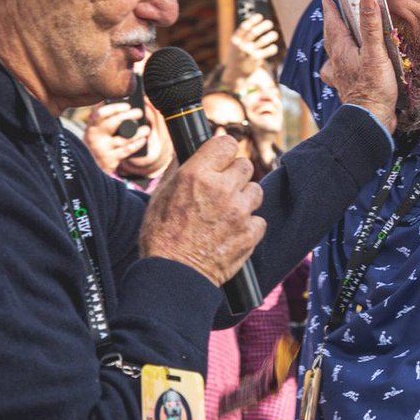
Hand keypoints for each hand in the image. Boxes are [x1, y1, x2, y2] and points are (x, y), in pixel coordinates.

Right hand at [83, 102, 149, 174]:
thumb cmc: (101, 141)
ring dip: (138, 132)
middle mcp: (94, 138)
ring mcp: (101, 150)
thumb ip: (109, 117)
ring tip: (146, 129)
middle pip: (112, 124)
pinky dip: (136, 144)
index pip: (100, 114)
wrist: (94, 165)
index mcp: (91, 126)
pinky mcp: (109, 161)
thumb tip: (128, 104)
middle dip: (128, 116)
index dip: (115, 108)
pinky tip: (143, 139)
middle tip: (139, 112)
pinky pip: (127, 150)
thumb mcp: (99, 129)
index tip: (127, 106)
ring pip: (123, 139)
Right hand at [140, 136, 265, 286]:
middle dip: (234, 175)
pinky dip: (248, 225)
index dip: (223, 151)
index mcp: (196, 175)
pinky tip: (231, 232)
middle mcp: (221, 189)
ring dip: (244, 199)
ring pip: (256, 190)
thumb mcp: (160, 196)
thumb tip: (189, 150)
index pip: (226, 143)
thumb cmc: (160, 236)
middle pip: (245, 165)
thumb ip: (178, 169)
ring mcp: (239, 212)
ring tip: (226, 213)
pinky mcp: (250, 234)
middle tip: (221, 190)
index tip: (220, 159)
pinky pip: (259, 219)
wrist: (174, 276)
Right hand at [227, 14, 279, 80]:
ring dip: (271, 36)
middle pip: (254, 32)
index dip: (253, 20)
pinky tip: (273, 47)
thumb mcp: (236, 44)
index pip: (244, 27)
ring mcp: (248, 53)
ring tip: (274, 34)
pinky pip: (268, 51)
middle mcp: (241, 45)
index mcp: (235, 39)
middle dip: (264, 26)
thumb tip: (257, 19)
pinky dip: (273, 48)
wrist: (236, 73)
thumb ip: (243, 34)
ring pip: (263, 40)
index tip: (260, 16)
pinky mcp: (256, 60)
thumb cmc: (239, 54)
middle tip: (270, 24)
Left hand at [320, 0, 397, 132]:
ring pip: (332, 56)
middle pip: (330, 38)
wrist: (370, 119)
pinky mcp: (347, 88)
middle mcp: (337, 62)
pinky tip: (343, 69)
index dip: (330, 10)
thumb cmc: (373, 87)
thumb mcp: (375, 53)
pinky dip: (339, 67)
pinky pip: (338, 73)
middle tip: (332, 14)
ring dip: (333, 44)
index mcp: (341, 50)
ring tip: (336, 39)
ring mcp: (340, 76)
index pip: (332, 24)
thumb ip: (371, 26)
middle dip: (331, 24)